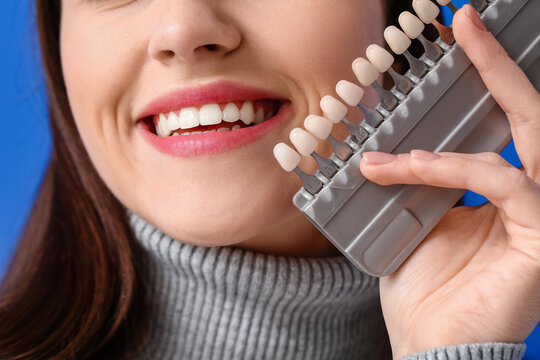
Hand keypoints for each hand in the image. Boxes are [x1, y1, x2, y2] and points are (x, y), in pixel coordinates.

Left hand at [359, 5, 539, 358]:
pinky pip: (503, 183)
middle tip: (466, 21)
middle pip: (530, 117)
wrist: (432, 351)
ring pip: (526, 140)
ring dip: (468, 115)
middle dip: (499, 65)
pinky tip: (411, 166)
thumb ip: (416, 188)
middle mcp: (530, 200)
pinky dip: (452, 168)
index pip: (500, 130)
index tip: (455, 44)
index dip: (485, 83)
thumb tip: (389, 151)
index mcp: (501, 197)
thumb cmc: (425, 296)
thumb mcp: (416, 228)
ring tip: (411, 120)